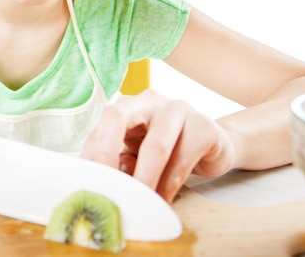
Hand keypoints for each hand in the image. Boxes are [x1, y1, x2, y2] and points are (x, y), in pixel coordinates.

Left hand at [81, 89, 235, 202]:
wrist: (215, 144)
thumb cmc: (170, 150)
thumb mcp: (139, 154)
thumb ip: (122, 161)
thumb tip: (104, 184)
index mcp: (128, 105)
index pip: (101, 126)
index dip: (92, 153)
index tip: (89, 182)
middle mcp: (149, 101)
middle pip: (117, 117)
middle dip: (105, 153)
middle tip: (105, 186)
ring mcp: (178, 109)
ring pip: (154, 146)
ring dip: (143, 180)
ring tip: (137, 204)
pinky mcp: (203, 126)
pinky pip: (182, 160)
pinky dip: (169, 186)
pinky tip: (163, 201)